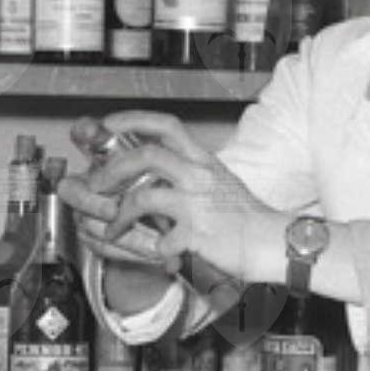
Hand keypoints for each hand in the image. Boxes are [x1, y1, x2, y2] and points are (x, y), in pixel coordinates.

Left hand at [65, 111, 290, 286]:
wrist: (273, 242)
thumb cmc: (247, 217)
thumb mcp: (219, 181)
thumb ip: (189, 172)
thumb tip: (156, 172)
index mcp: (204, 160)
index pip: (166, 125)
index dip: (133, 119)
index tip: (108, 124)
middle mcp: (200, 176)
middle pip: (146, 155)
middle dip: (112, 169)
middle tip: (96, 183)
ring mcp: (197, 204)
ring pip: (143, 196)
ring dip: (119, 213)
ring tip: (112, 226)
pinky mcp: (197, 233)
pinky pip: (160, 239)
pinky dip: (150, 247)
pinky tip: (153, 251)